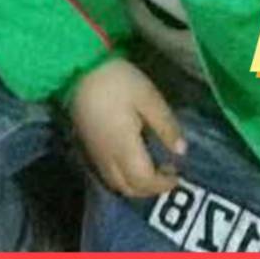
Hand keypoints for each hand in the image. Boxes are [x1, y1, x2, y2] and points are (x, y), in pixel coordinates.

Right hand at [69, 58, 186, 197]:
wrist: (78, 69)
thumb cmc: (118, 81)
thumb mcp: (148, 98)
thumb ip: (165, 125)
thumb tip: (181, 150)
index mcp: (124, 148)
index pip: (144, 180)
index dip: (162, 184)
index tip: (177, 175)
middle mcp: (108, 158)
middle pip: (129, 188)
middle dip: (150, 189)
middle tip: (167, 174)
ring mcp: (95, 154)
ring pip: (116, 183)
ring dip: (136, 184)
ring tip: (152, 167)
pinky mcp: (88, 146)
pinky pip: (107, 173)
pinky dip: (124, 176)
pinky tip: (133, 158)